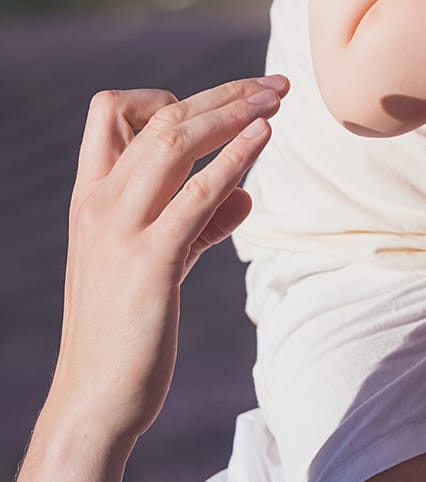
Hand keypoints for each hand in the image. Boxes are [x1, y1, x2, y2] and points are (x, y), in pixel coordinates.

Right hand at [59, 77, 284, 446]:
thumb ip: (197, 225)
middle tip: (276, 84)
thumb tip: (243, 195)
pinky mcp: (150, 261)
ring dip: (232, 112)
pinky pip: (195, 195)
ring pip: (173, 142)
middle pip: (157, 118)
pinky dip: (233, 159)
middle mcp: (99, 204)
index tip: (221, 103)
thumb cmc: (128, 329)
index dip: (166, 95)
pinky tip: (265, 139)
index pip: (109, 115)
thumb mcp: (162, 263)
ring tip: (277, 98)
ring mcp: (120, 230)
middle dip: (221, 94)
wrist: (97, 396)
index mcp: (91, 198)